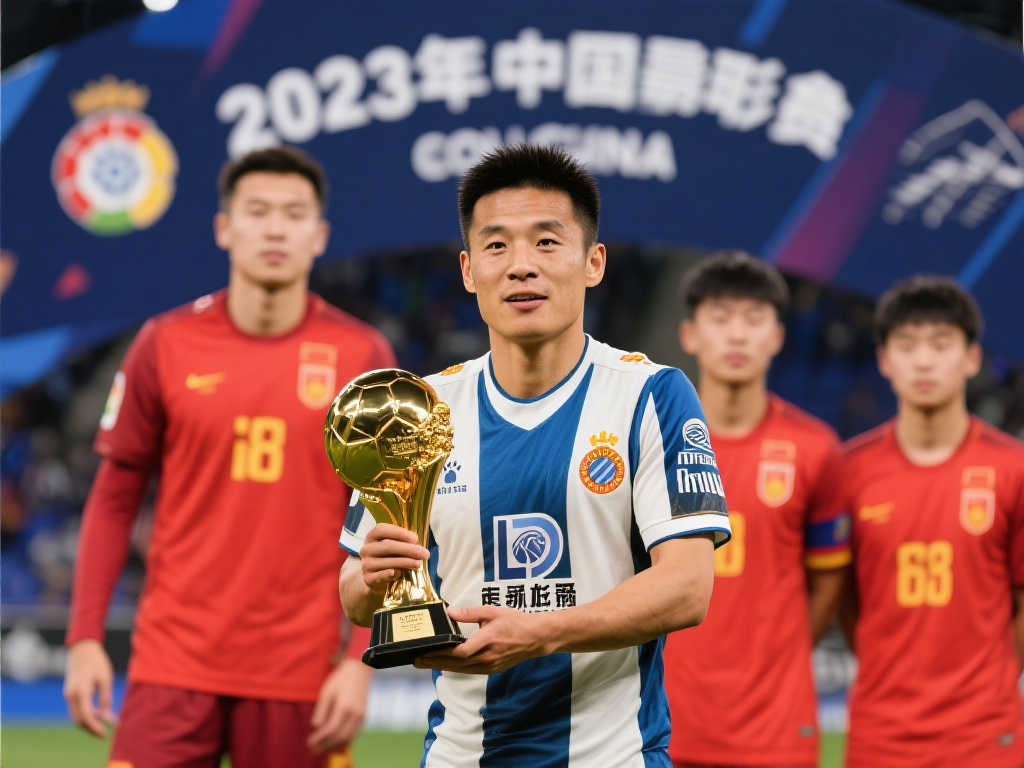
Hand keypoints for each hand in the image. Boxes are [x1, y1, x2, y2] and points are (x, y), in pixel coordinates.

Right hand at [64, 640, 116, 736]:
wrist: (82, 649)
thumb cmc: (97, 662)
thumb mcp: (105, 679)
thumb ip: (105, 698)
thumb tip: (107, 717)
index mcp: (81, 691)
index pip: (86, 716)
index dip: (95, 727)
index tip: (104, 733)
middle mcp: (71, 695)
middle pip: (78, 720)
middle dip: (90, 728)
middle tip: (104, 733)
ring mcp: (68, 694)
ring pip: (75, 716)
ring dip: (87, 722)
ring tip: (103, 723)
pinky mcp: (69, 693)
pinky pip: (75, 709)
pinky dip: (85, 714)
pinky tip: (97, 713)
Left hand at [308, 658, 372, 753]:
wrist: (359, 671)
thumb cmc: (340, 679)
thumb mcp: (326, 691)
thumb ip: (321, 710)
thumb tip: (315, 727)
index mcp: (345, 706)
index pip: (331, 729)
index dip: (319, 738)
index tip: (309, 742)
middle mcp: (355, 713)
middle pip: (340, 736)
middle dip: (325, 745)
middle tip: (313, 749)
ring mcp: (361, 716)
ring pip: (348, 738)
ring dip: (334, 746)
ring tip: (322, 748)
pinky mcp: (364, 716)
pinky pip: (354, 734)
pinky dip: (344, 741)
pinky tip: (334, 742)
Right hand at [358, 524, 428, 595]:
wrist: (374, 580)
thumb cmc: (387, 559)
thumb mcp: (392, 548)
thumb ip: (401, 543)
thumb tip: (417, 544)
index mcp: (371, 537)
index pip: (381, 529)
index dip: (399, 532)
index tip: (415, 538)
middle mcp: (366, 549)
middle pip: (388, 546)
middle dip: (409, 549)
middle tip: (425, 553)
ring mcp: (366, 564)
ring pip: (388, 561)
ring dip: (406, 562)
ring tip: (419, 563)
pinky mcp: (368, 579)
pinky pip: (383, 575)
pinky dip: (394, 572)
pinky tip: (402, 572)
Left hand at [414, 605, 550, 673]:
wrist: (536, 638)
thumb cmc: (516, 622)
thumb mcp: (493, 612)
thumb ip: (471, 613)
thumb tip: (450, 612)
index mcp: (488, 641)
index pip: (461, 652)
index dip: (442, 654)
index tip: (426, 650)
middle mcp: (488, 658)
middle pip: (456, 664)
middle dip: (434, 662)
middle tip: (416, 660)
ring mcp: (490, 666)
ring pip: (461, 669)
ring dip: (441, 666)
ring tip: (424, 663)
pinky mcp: (491, 669)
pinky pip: (468, 670)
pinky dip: (454, 667)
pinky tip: (444, 664)